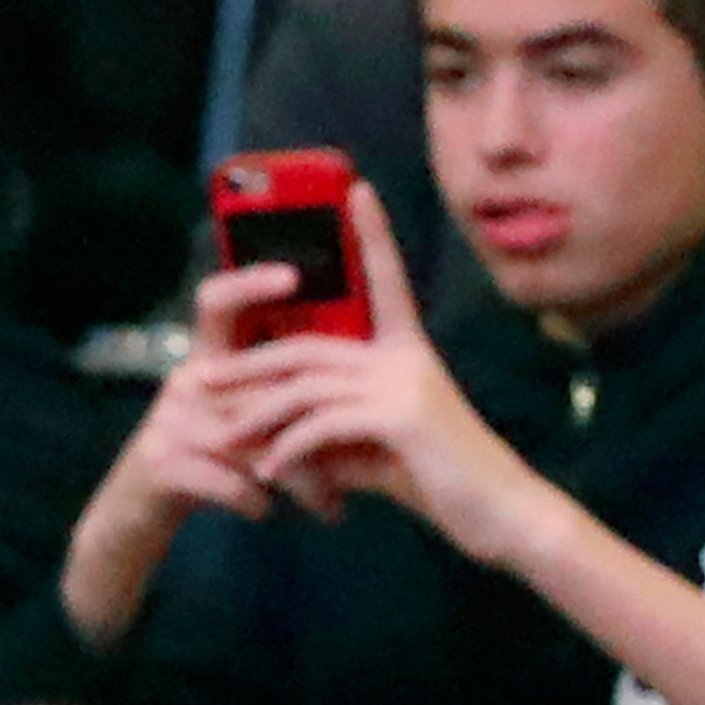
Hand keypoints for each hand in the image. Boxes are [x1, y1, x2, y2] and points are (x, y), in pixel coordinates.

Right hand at [56, 258, 312, 651]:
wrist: (138, 508)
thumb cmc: (207, 453)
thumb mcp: (235, 412)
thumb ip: (273, 388)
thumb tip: (348, 368)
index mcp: (207, 357)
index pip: (218, 301)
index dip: (250, 283)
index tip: (294, 275)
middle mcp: (187, 381)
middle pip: (258, 390)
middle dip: (313, 428)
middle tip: (357, 450)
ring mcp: (170, 422)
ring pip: (251, 444)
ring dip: (298, 480)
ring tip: (331, 506)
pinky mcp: (161, 465)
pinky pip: (225, 481)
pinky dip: (254, 500)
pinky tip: (269, 512)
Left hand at [216, 182, 556, 564]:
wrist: (501, 515)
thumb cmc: (446, 486)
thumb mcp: (383, 452)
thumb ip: (340, 436)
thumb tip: (291, 440)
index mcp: (409, 352)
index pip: (387, 280)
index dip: (373, 235)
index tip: (357, 189)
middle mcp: (407, 357)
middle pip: (310, 346)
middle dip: (250, 366)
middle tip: (203, 378)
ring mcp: (405, 384)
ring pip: (309, 386)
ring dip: (258, 414)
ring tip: (222, 437)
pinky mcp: (401, 418)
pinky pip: (325, 424)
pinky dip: (290, 449)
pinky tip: (268, 472)